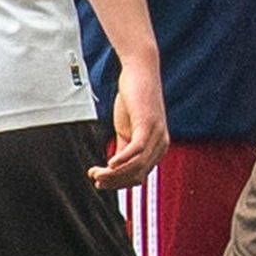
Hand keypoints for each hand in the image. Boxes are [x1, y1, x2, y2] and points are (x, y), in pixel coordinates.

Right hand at [95, 62, 169, 190]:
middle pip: (137, 175)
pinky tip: (108, 164)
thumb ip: (124, 148)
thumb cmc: (134, 100)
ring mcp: (156, 135)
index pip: (139, 176)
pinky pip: (137, 150)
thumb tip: (113, 169)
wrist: (140, 72)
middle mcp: (161, 145)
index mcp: (157, 148)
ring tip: (96, 173)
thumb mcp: (127, 129)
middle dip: (113, 181)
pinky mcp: (148, 125)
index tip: (99, 182)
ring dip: (113, 174)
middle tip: (94, 178)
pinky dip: (122, 160)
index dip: (118, 183)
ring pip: (136, 166)